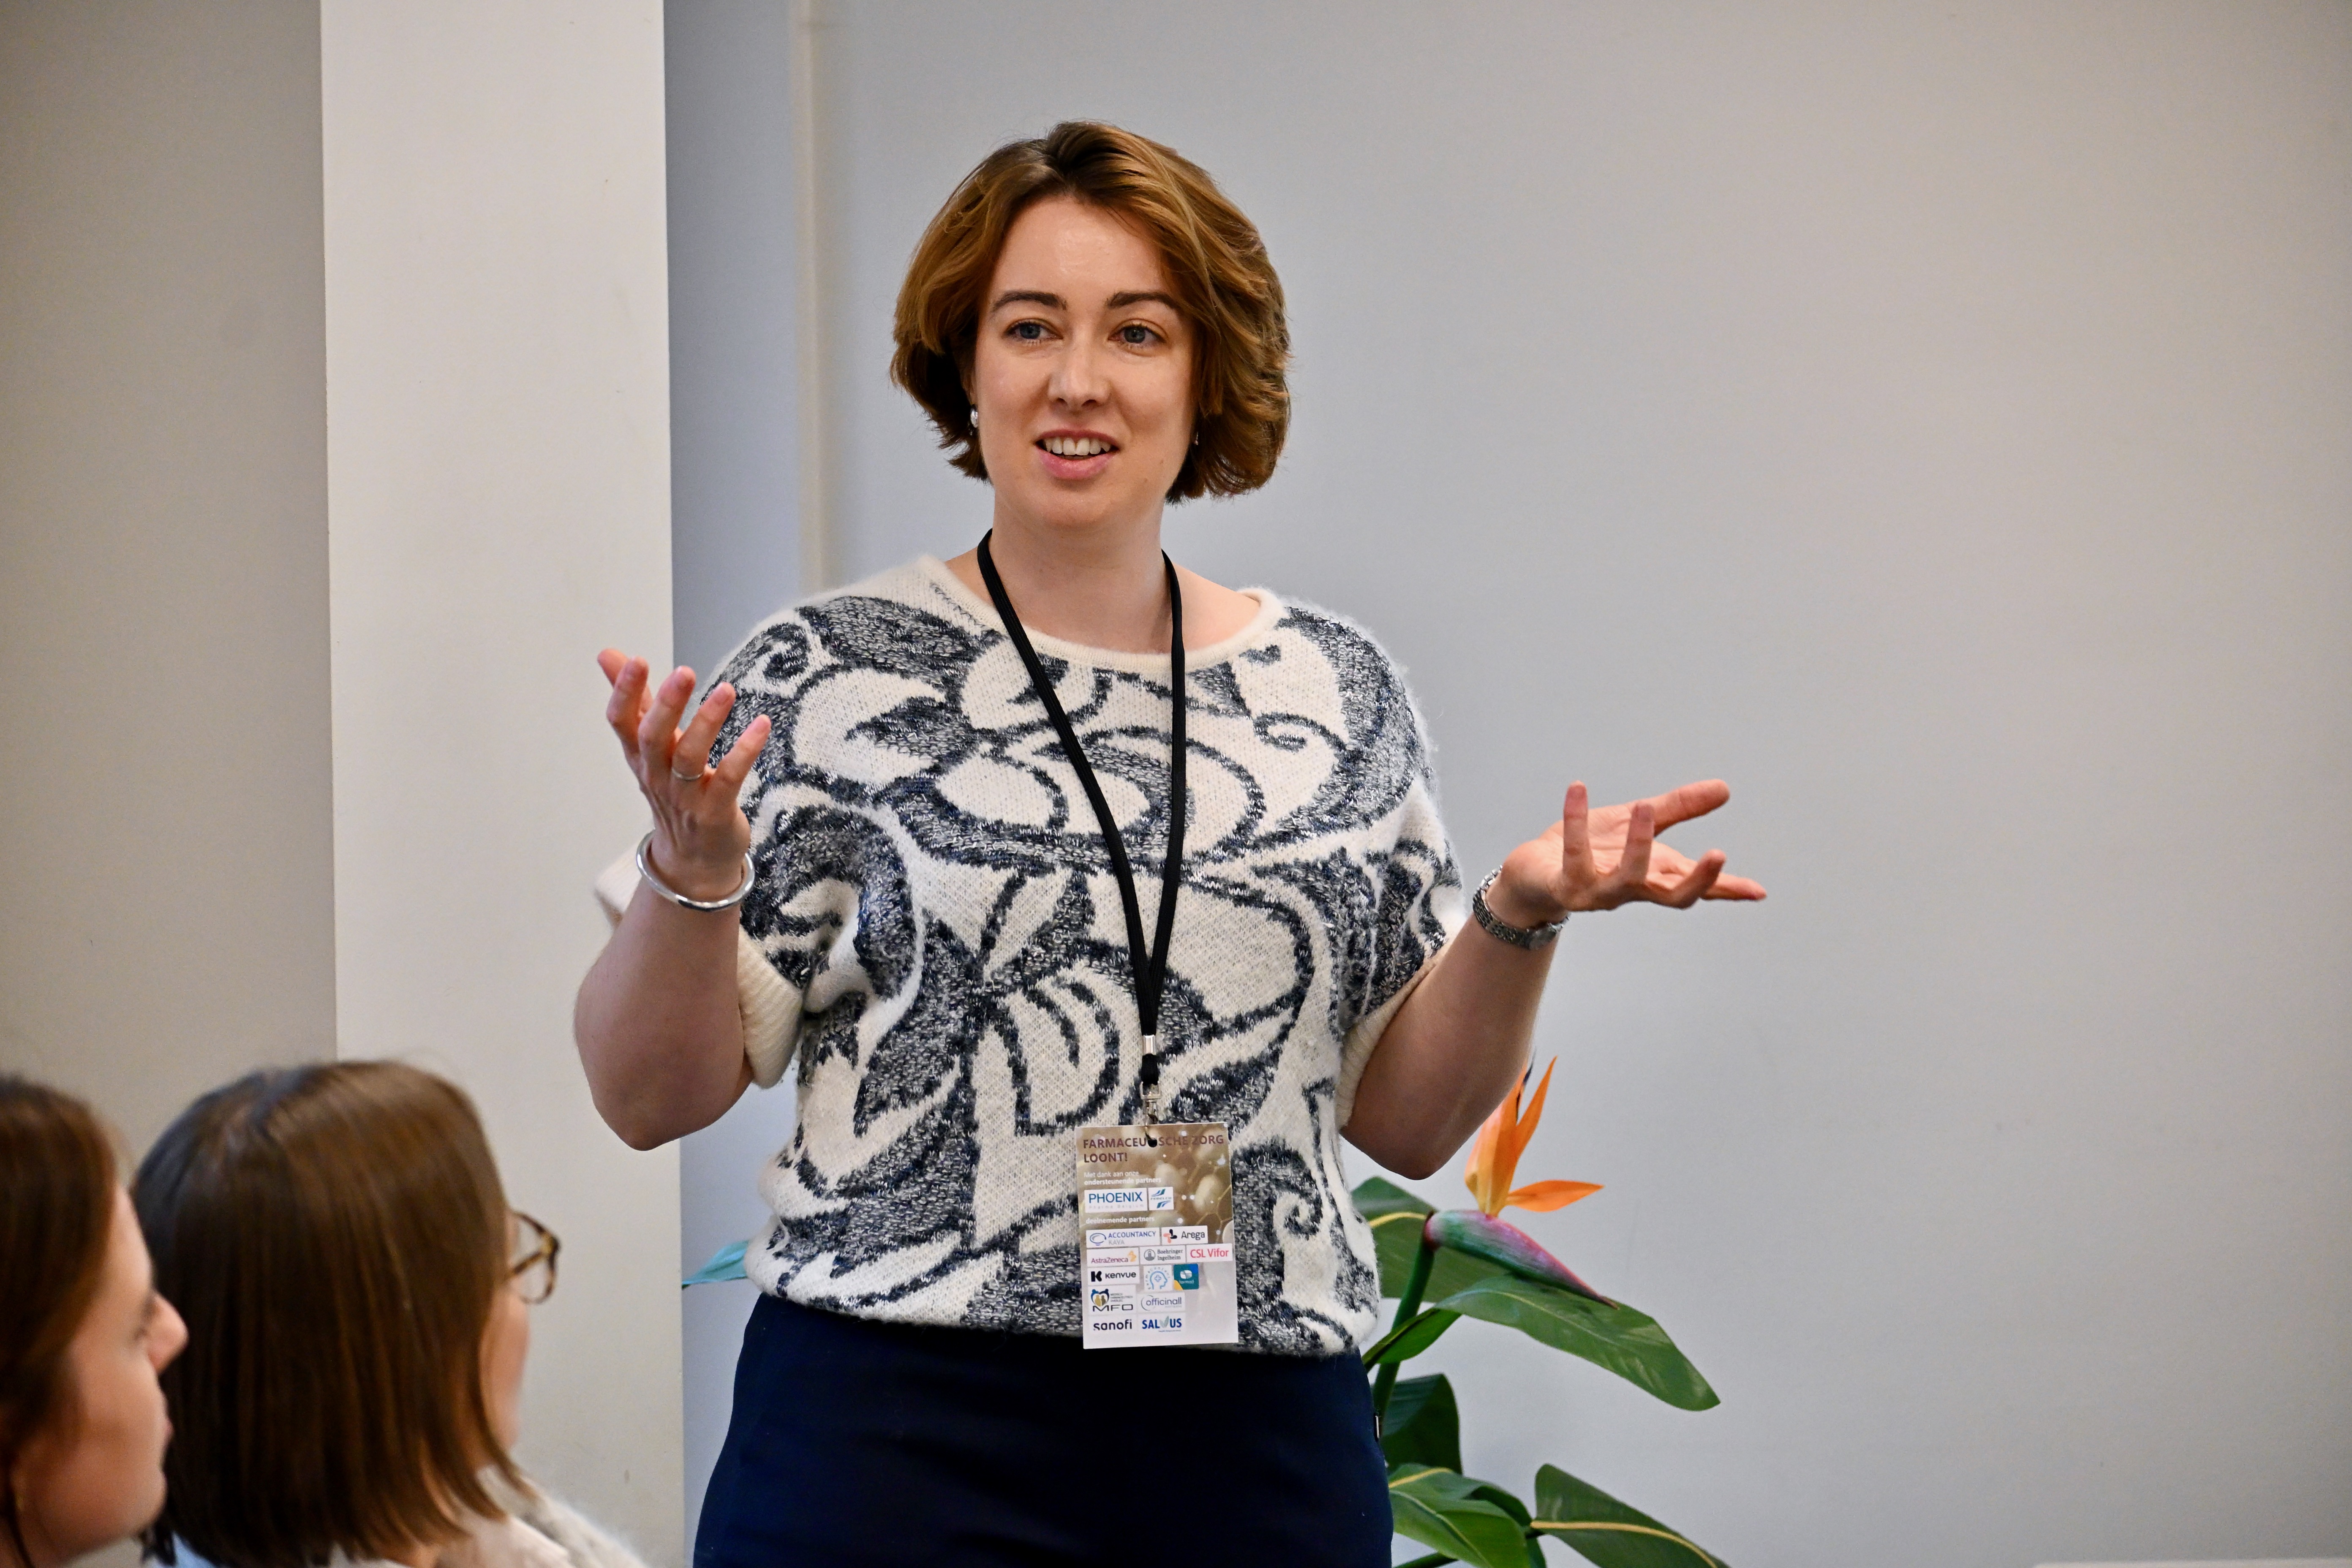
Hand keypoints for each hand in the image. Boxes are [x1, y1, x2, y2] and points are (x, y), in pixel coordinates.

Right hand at [598, 650, 771, 902]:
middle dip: (666, 705)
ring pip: (689, 758)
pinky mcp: (715, 812)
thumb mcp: (650, 746)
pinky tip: (761, 725)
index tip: (634, 660)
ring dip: (707, 722)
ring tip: (727, 690)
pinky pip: (728, 779)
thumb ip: (636, 700)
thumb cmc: (674, 791)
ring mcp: (685, 797)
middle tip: (683, 672)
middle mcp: (657, 776)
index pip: (621, 722)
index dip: (624, 693)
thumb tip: (608, 655)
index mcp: (640, 757)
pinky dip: (744, 751)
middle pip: (652, 738)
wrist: (693, 859)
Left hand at [1487, 779, 1765, 926]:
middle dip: (1697, 880)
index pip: (1697, 887)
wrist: (1534, 872)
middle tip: (1719, 854)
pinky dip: (1575, 820)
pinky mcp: (1565, 885)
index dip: (1727, 890)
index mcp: (1653, 877)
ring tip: (1643, 806)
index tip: (1759, 891)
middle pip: (1673, 897)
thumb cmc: (1591, 850)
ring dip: (1637, 844)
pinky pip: (1575, 854)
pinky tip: (1577, 788)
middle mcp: (1631, 890)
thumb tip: (1724, 789)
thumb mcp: (1637, 822)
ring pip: (1626, 879)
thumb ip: (1677, 808)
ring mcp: (1598, 893)